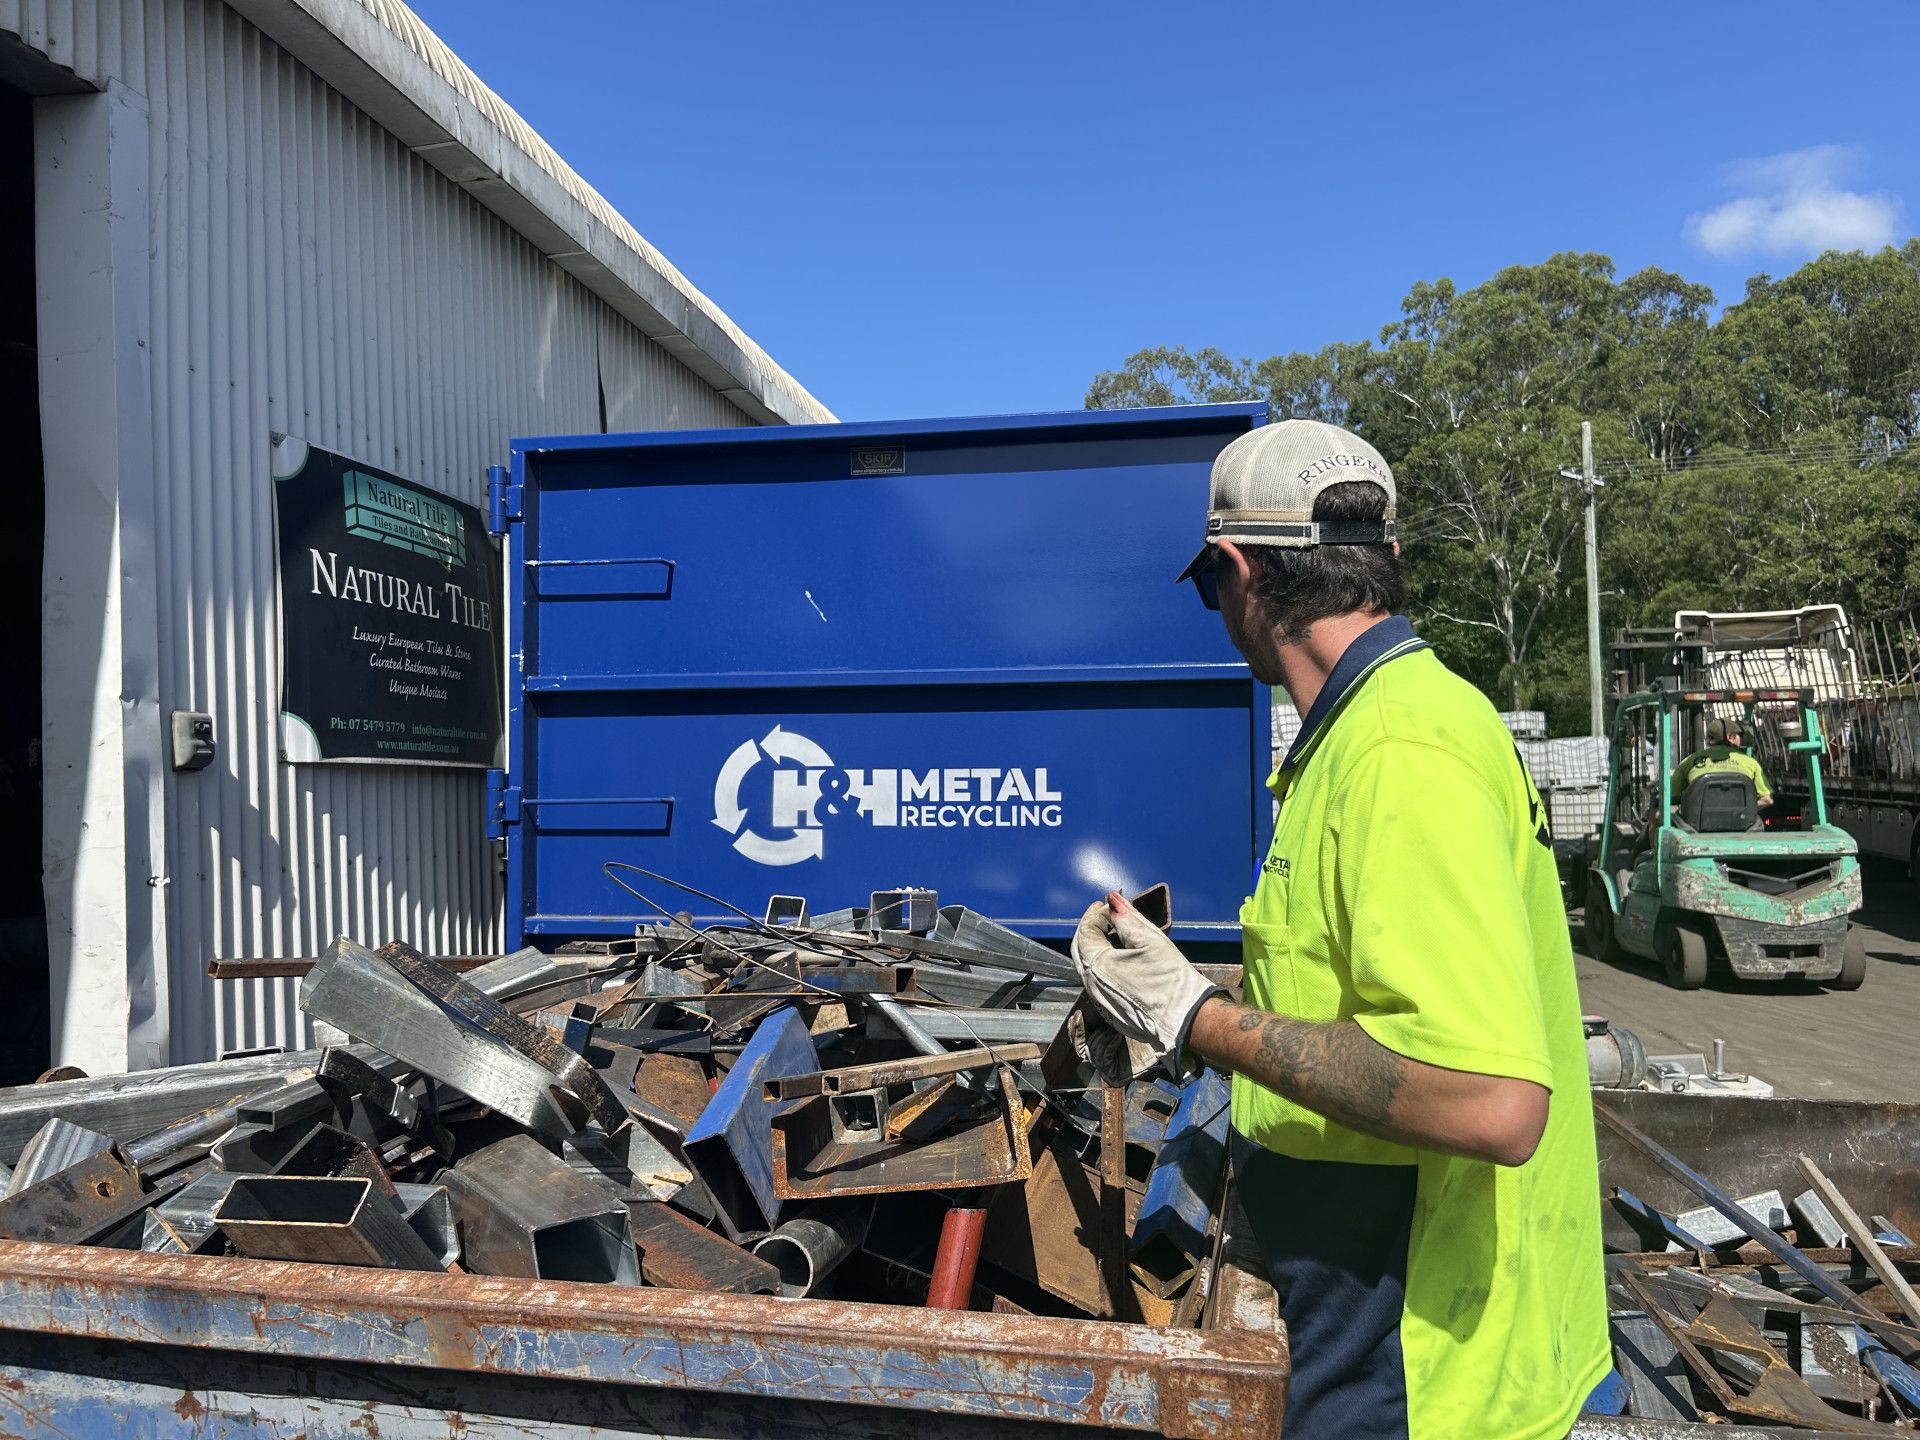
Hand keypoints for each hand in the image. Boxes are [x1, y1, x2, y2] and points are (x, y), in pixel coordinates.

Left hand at [1070, 893, 1222, 1078]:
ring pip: (1089, 968)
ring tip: (1116, 934)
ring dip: (1097, 948)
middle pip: (1081, 950)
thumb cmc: (1171, 979)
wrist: (1187, 1020)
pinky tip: (1122, 960)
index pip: (1085, 932)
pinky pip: (1100, 984)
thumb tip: (1112, 899)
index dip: (1095, 914)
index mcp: (1097, 966)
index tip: (1109, 904)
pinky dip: (1105, 966)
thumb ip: (1126, 917)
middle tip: (1106, 915)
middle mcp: (1092, 987)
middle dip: (1091, 929)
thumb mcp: (1150, 939)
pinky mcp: (1112, 1013)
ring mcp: (1101, 1002)